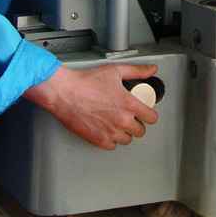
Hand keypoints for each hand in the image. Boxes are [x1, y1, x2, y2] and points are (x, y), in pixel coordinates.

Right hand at [24, 63, 158, 149]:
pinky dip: (111, 139)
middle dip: (137, 124)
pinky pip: (112, 146)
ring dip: (125, 133)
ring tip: (118, 123)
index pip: (151, 118)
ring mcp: (110, 132)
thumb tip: (151, 70)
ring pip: (127, 140)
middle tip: (130, 116)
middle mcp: (121, 120)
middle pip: (140, 131)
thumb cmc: (86, 82)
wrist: (64, 92)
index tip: (146, 113)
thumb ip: (137, 71)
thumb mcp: (116, 71)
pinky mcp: (98, 140)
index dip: (149, 114)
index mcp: (128, 104)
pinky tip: (107, 129)